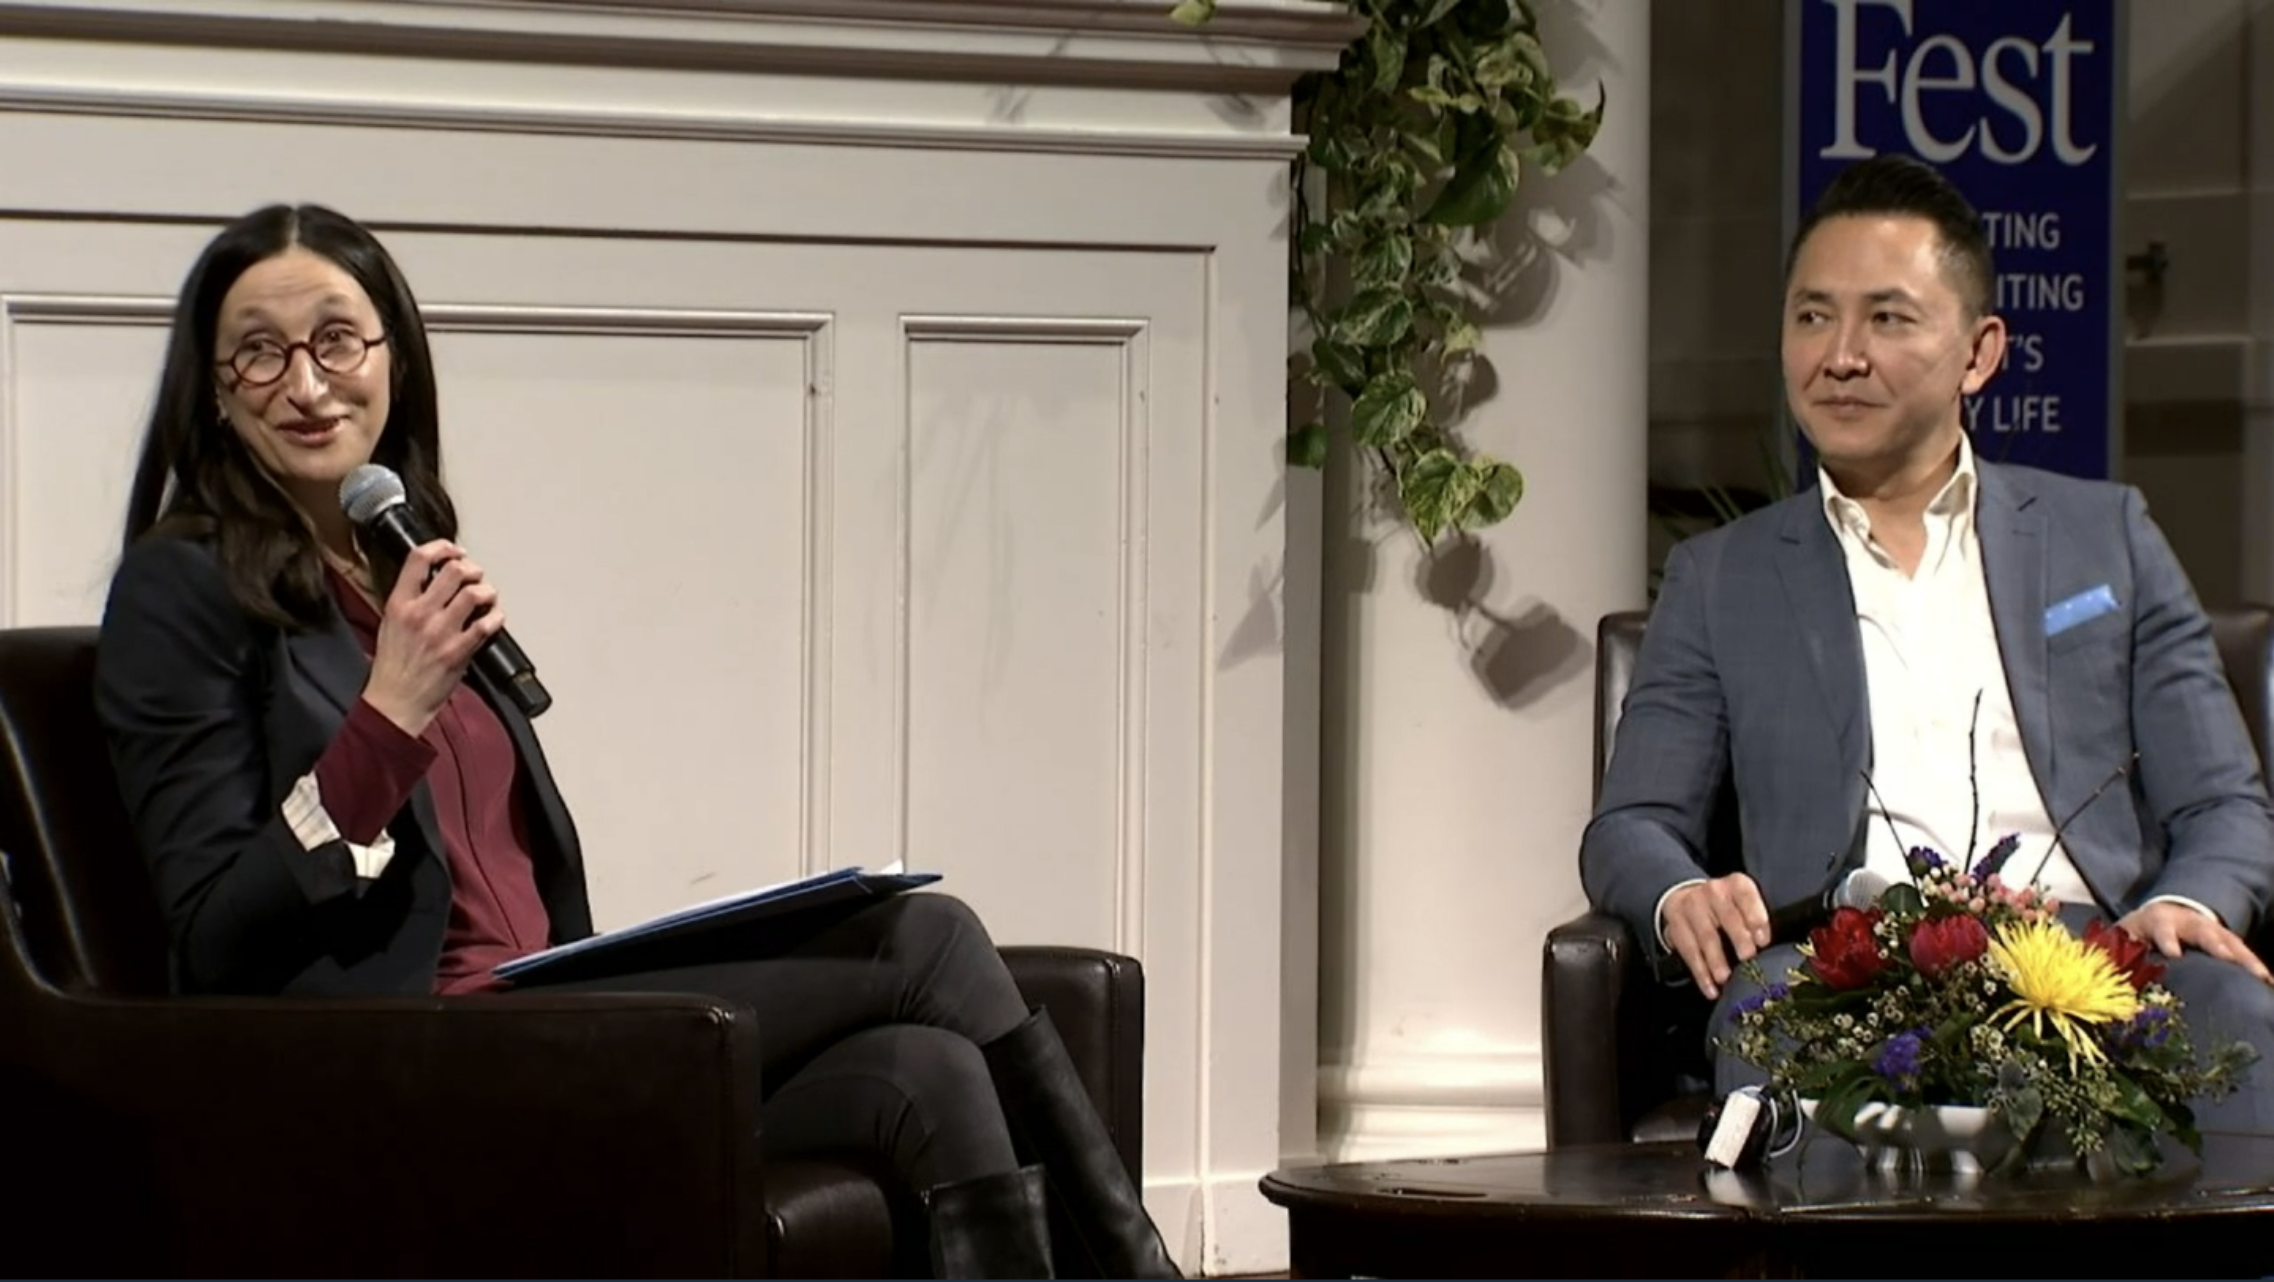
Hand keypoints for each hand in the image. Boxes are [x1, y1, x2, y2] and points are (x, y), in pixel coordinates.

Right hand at [361, 539, 505, 736]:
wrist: (394, 702)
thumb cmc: (392, 666)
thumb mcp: (390, 623)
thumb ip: (410, 599)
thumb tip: (434, 580)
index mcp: (399, 603)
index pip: (418, 558)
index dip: (442, 547)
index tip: (454, 550)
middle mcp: (419, 613)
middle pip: (454, 571)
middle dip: (472, 569)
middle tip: (475, 576)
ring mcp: (440, 632)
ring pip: (474, 593)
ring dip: (487, 591)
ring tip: (486, 598)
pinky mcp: (458, 652)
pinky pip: (486, 625)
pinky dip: (496, 618)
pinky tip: (494, 620)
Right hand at [1661, 873, 1771, 1000]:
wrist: (1686, 897)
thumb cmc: (1726, 906)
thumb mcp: (1744, 903)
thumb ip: (1758, 921)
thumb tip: (1772, 950)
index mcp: (1736, 885)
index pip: (1746, 896)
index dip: (1755, 917)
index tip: (1763, 940)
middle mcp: (1713, 892)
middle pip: (1727, 916)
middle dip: (1738, 938)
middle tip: (1747, 957)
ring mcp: (1692, 908)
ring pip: (1706, 936)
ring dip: (1716, 960)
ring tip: (1724, 978)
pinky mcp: (1676, 926)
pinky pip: (1689, 952)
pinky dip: (1700, 973)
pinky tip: (1710, 988)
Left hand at [2116, 901, 2273, 984]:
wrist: (2164, 912)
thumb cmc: (2138, 933)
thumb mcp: (2123, 937)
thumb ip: (2115, 951)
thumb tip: (2100, 974)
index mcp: (2158, 919)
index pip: (2162, 927)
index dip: (2167, 938)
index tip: (2173, 953)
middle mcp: (2189, 921)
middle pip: (2204, 932)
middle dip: (2216, 945)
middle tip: (2227, 960)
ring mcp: (2212, 930)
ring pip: (2230, 942)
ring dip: (2245, 959)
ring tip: (2261, 978)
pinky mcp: (2227, 942)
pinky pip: (2244, 954)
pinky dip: (2256, 967)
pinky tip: (2268, 983)